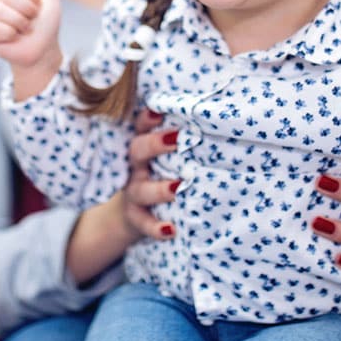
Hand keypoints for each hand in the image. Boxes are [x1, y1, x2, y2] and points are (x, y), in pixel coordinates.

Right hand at [64, 108, 178, 282]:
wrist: (129, 214)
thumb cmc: (156, 175)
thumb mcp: (159, 157)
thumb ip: (175, 141)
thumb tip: (211, 120)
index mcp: (141, 148)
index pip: (141, 127)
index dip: (147, 118)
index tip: (159, 110)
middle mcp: (134, 168)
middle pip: (138, 151)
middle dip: (154, 144)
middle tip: (177, 138)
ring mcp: (133, 193)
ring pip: (141, 190)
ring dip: (159, 189)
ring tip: (178, 187)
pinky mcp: (136, 217)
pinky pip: (144, 223)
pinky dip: (156, 227)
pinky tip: (171, 230)